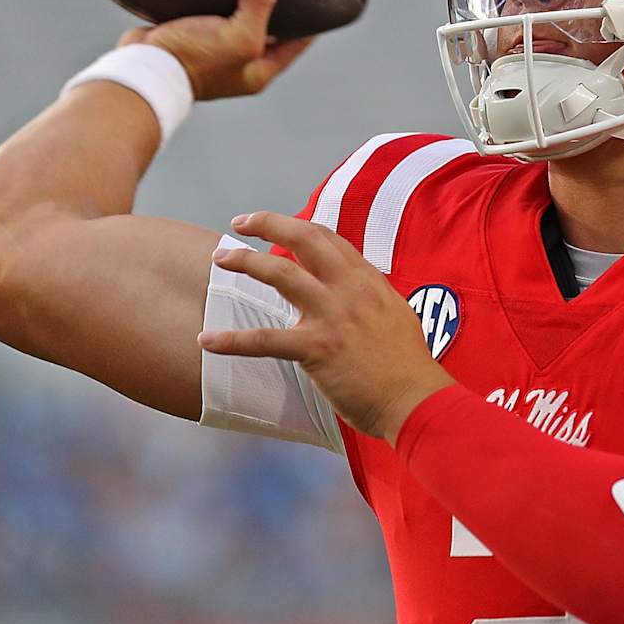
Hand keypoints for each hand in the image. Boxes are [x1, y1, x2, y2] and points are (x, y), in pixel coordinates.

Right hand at [117, 0, 311, 99]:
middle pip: (268, 25)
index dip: (311, 17)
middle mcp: (238, 60)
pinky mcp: (188, 30)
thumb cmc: (194, 61)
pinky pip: (209, 6)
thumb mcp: (238, 35)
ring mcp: (212, 46)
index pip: (297, 40)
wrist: (141, 68)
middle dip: (276, 0)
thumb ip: (258, 1)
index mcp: (258, 69)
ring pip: (237, 12)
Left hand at [197, 212, 456, 441]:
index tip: (274, 225)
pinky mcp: (317, 348)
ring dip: (245, 262)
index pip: (328, 239)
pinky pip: (265, 340)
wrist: (417, 400)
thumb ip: (371, 299)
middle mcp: (350, 289)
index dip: (296, 226)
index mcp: (368, 281)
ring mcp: (333, 316)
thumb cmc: (408, 368)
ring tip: (219, 260)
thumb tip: (354, 294)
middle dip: (268, 224)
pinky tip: (206, 341)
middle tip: (240, 223)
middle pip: (304, 239)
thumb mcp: (397, 316)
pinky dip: (231, 341)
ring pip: (279, 274)